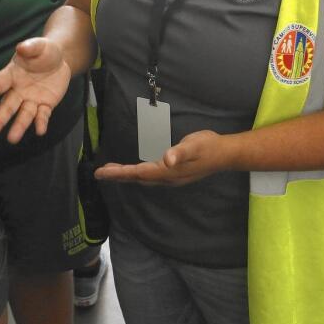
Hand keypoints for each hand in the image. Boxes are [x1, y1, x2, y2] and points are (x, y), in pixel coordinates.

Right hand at [0, 38, 71, 143]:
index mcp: (11, 74)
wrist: (60, 59)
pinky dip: (41, 123)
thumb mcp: (38, 46)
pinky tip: (40, 131)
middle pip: (6, 107)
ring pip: (23, 115)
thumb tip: (21, 47)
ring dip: (18, 127)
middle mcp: (18, 90)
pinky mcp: (45, 105)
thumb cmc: (44, 51)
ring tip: (12, 139)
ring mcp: (31, 99)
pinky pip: (42, 115)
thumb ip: (30, 47)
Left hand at [95, 130, 231, 186]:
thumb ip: (180, 152)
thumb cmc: (209, 146)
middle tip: (99, 174)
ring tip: (111, 172)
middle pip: (138, 178)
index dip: (120, 173)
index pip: (139, 173)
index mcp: (169, 171)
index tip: (102, 173)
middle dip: (118, 176)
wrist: (225, 154)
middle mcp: (167, 178)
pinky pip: (149, 177)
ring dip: (126, 176)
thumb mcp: (194, 145)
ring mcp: (171, 178)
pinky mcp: (174, 174)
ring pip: (143, 179)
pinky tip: (135, 171)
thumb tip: (166, 160)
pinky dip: (137, 174)